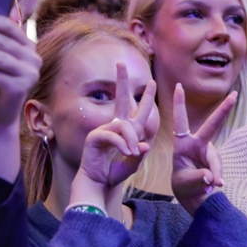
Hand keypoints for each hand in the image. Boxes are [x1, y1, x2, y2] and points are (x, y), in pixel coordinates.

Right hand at [75, 62, 157, 193]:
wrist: (100, 183)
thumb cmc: (116, 172)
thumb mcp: (134, 162)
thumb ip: (140, 153)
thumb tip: (144, 145)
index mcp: (128, 129)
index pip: (138, 110)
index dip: (145, 96)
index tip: (151, 81)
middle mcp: (116, 125)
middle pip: (121, 99)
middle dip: (121, 80)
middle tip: (120, 63)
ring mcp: (104, 129)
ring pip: (123, 125)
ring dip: (130, 139)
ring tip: (131, 153)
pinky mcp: (95, 136)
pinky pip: (112, 135)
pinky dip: (121, 144)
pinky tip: (126, 152)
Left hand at [170, 84, 236, 215]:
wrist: (193, 194)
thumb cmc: (184, 184)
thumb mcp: (186, 183)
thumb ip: (197, 179)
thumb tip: (211, 178)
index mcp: (183, 144)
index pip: (180, 121)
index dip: (179, 104)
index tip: (178, 86)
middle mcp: (198, 144)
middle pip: (212, 125)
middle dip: (224, 109)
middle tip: (234, 95)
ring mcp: (209, 151)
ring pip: (215, 159)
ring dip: (215, 172)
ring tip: (214, 184)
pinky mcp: (217, 160)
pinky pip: (219, 168)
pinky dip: (218, 176)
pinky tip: (217, 185)